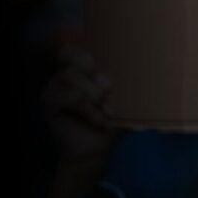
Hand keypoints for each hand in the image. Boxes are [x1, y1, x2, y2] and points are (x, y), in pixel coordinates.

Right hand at [40, 40, 119, 163]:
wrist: (96, 151)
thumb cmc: (110, 121)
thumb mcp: (122, 99)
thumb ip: (127, 84)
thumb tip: (148, 73)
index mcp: (82, 68)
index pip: (75, 45)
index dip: (84, 49)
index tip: (103, 66)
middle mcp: (65, 73)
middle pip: (68, 53)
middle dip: (91, 69)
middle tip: (109, 88)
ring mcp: (54, 87)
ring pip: (68, 75)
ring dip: (92, 93)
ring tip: (107, 110)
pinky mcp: (49, 103)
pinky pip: (68, 97)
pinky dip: (88, 109)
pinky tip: (100, 120)